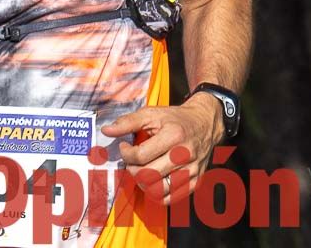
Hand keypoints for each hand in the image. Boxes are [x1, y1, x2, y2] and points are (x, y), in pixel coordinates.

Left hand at [99, 94, 224, 204]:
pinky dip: (158, 194)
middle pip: (149, 175)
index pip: (141, 156)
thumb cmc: (175, 118)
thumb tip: (106, 131)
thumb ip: (127, 122)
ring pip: (159, 190)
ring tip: (141, 172)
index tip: (125, 147)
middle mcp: (184, 154)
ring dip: (143, 184)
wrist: (205, 123)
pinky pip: (172, 197)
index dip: (126, 154)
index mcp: (173, 135)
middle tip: (132, 162)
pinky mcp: (196, 180)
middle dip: (133, 170)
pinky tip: (153, 181)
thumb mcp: (151, 114)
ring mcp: (192, 170)